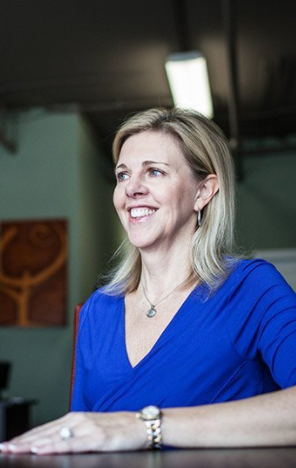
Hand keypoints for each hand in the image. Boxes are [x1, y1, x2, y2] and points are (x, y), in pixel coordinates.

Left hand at [0, 411, 147, 453]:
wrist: (140, 425)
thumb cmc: (117, 429)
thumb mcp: (91, 429)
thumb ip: (73, 435)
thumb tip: (53, 444)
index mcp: (74, 418)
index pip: (44, 429)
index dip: (25, 437)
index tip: (8, 444)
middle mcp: (77, 420)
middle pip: (44, 433)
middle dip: (22, 442)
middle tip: (3, 448)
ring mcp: (86, 428)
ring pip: (53, 438)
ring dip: (31, 444)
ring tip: (14, 449)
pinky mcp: (96, 438)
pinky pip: (71, 444)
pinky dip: (53, 447)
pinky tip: (41, 449)